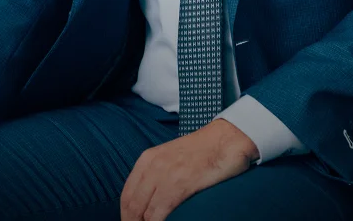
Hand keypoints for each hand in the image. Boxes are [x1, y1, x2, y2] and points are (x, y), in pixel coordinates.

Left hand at [119, 118, 259, 220]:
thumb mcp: (171, 157)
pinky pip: (158, 215)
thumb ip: (156, 174)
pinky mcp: (179, 184)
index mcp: (147, 159)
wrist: (227, 138)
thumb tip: (146, 201)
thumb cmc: (203, 150)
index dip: (127, 217)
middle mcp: (152, 166)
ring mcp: (165, 175)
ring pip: (142, 214)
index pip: (126, 196)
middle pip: (131, 207)